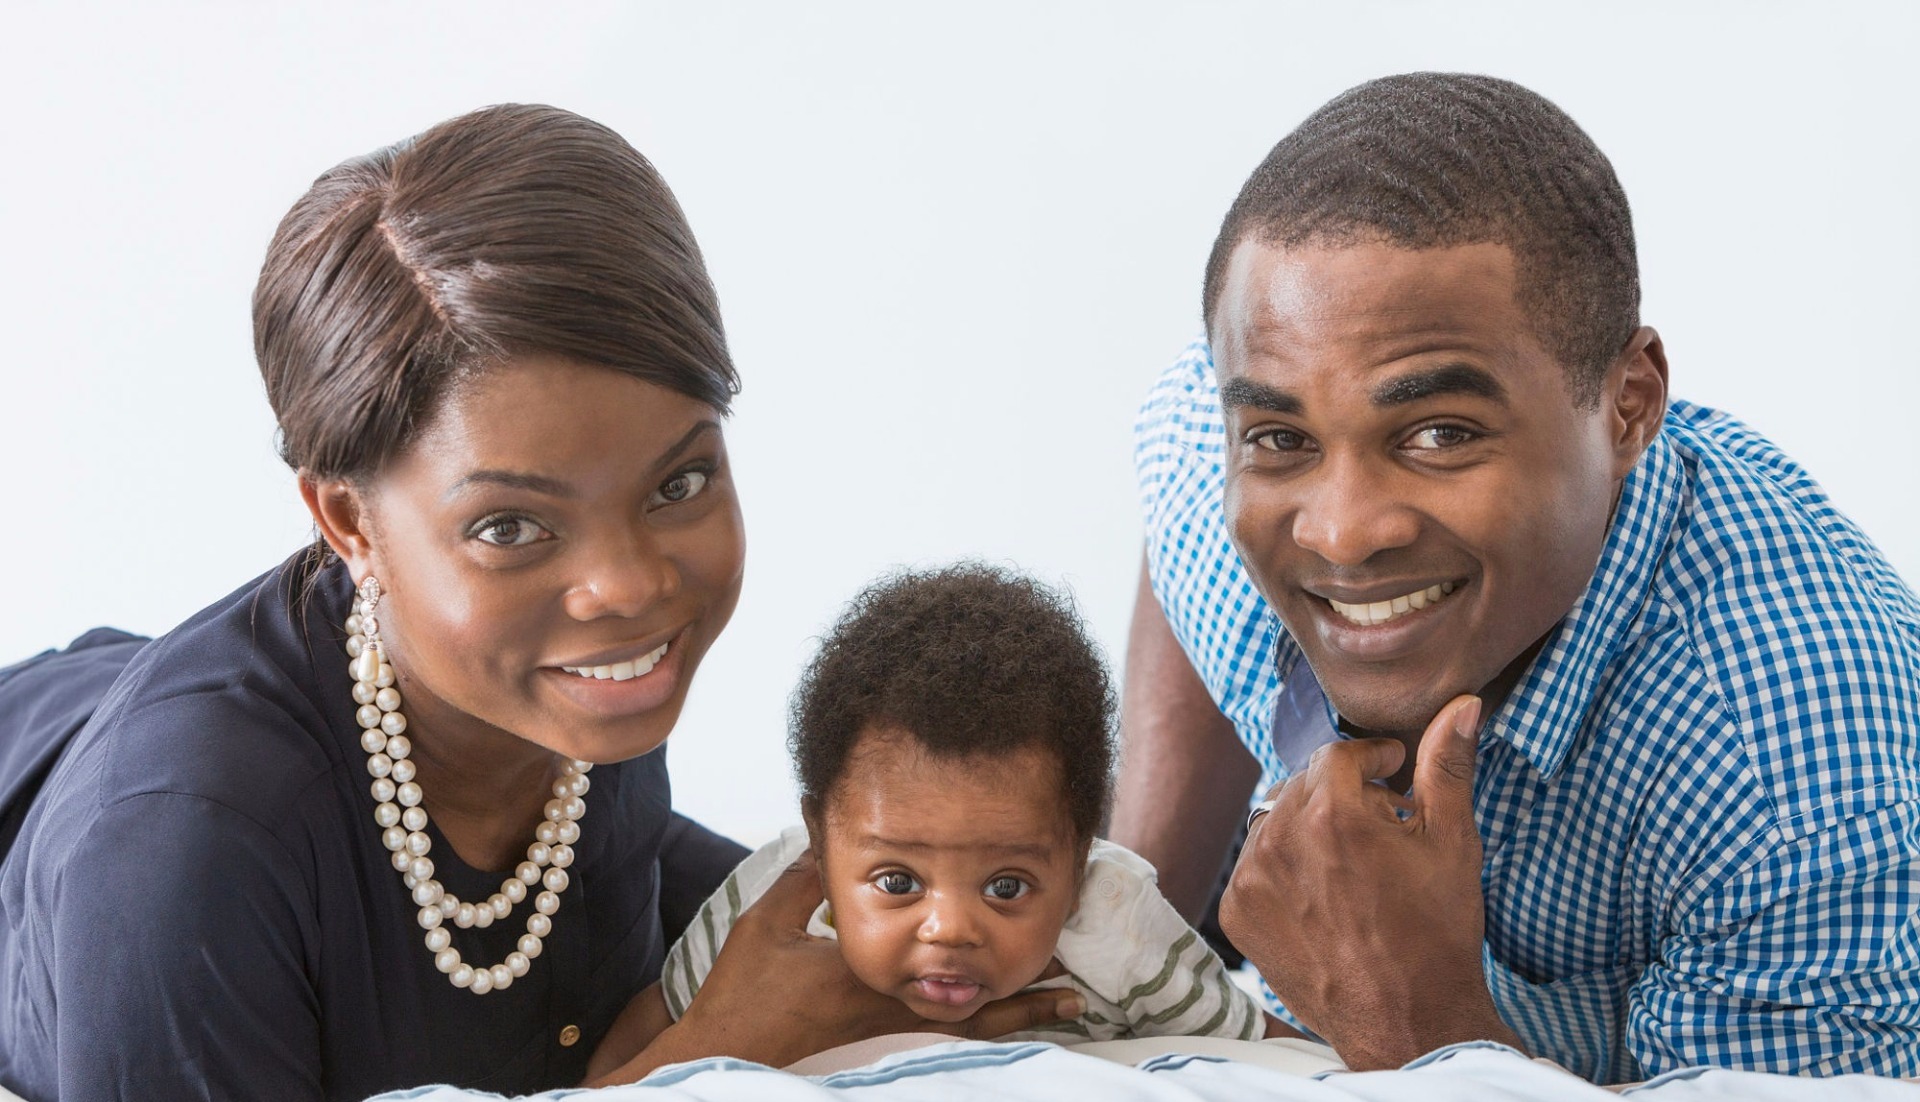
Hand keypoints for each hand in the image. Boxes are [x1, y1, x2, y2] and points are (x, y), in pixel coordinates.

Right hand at [592, 858, 1085, 1083]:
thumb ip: (806, 879)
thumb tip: (830, 835)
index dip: (993, 945)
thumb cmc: (743, 991)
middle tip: (1075, 983)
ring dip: (1016, 1019)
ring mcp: (885, 1040)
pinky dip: (981, 1042)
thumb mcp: (769, 922)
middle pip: (976, 1005)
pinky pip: (942, 1050)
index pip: (946, 956)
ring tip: (1064, 1008)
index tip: (1037, 924)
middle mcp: (891, 1009)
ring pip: (968, 1033)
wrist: (724, 1054)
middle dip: (1027, 994)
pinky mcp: (873, 1058)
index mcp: (873, 971)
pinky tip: (1005, 1038)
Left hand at [1220, 695, 1523, 1068]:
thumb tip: (1460, 705)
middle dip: (1341, 793)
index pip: (1338, 755)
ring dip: (1309, 828)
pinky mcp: (1237, 913)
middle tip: (1379, 823)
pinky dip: (1283, 867)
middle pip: (1303, 784)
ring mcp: (1251, 879)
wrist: (1407, 1019)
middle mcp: (1280, 839)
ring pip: (1275, 820)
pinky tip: (1323, 893)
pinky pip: (1255, 864)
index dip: (1371, 759)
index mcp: (1331, 814)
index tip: (1391, 773)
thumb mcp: (1452, 842)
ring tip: (1352, 862)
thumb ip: (1446, 766)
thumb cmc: (1437, 932)